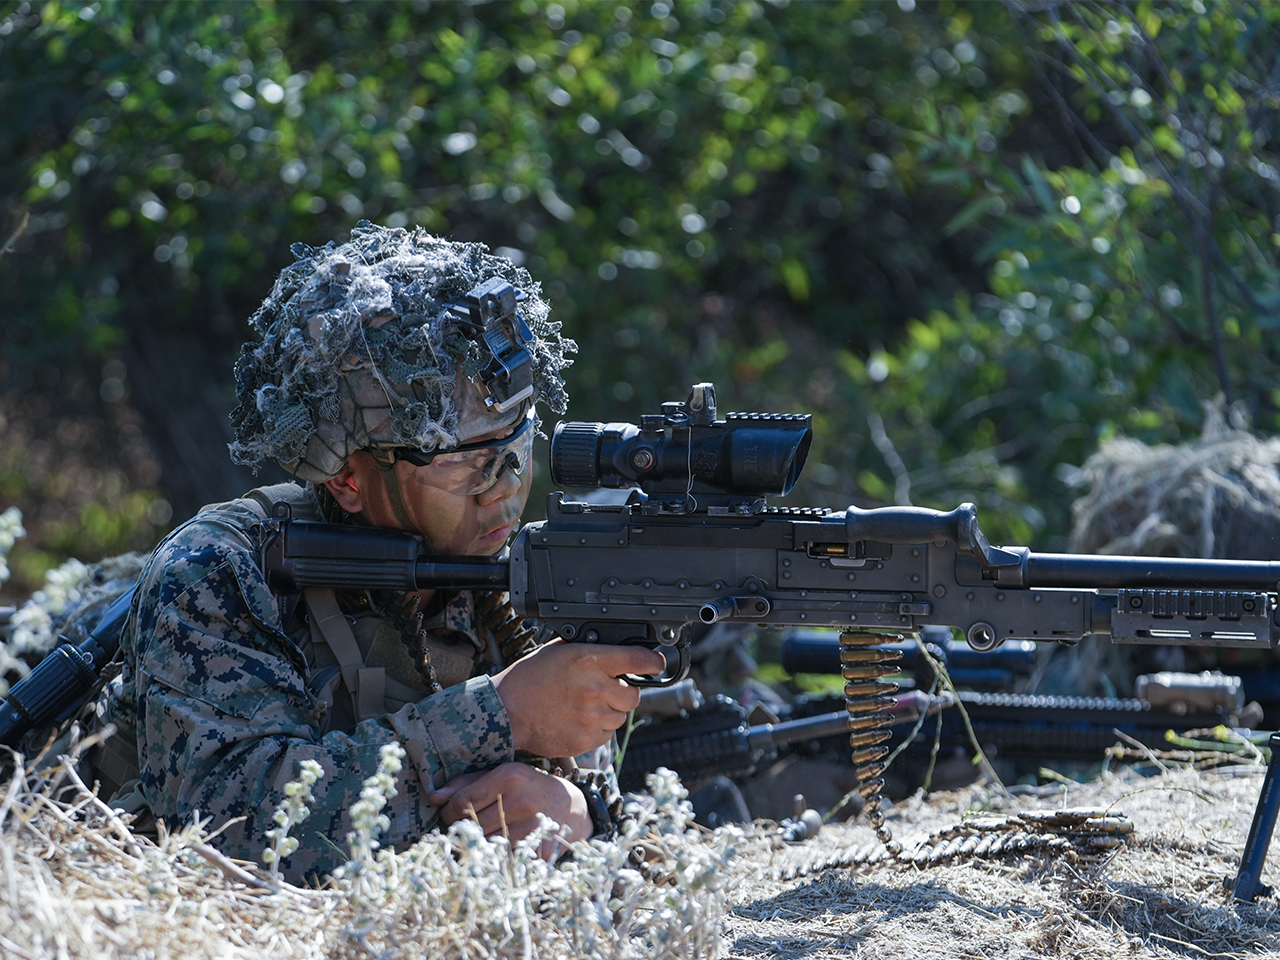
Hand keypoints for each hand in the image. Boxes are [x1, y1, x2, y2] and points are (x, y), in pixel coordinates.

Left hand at [429, 763, 590, 858]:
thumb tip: (433, 797)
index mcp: (509, 776)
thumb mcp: (502, 775)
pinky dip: (498, 858)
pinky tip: (505, 847)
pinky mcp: (539, 851)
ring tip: (489, 835)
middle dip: (464, 831)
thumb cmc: (528, 788)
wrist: (572, 807)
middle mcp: (521, 801)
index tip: (450, 816)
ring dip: (481, 845)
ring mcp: (532, 829)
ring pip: (486, 846)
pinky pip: (503, 861)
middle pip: (472, 827)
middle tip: (470, 827)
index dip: (448, 813)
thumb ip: (466, 783)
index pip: (461, 802)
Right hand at [491, 639, 666, 757]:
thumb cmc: (530, 678)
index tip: (657, 664)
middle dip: (623, 692)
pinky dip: (598, 728)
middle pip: (633, 694)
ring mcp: (591, 717)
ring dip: (610, 711)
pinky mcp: (585, 740)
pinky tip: (578, 719)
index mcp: (589, 660)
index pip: (637, 659)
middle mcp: (594, 689)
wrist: (506, 711)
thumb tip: (618, 650)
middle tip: (604, 689)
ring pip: (620, 716)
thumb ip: (591, 649)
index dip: (652, 662)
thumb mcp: (560, 650)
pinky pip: (606, 734)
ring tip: (584, 705)